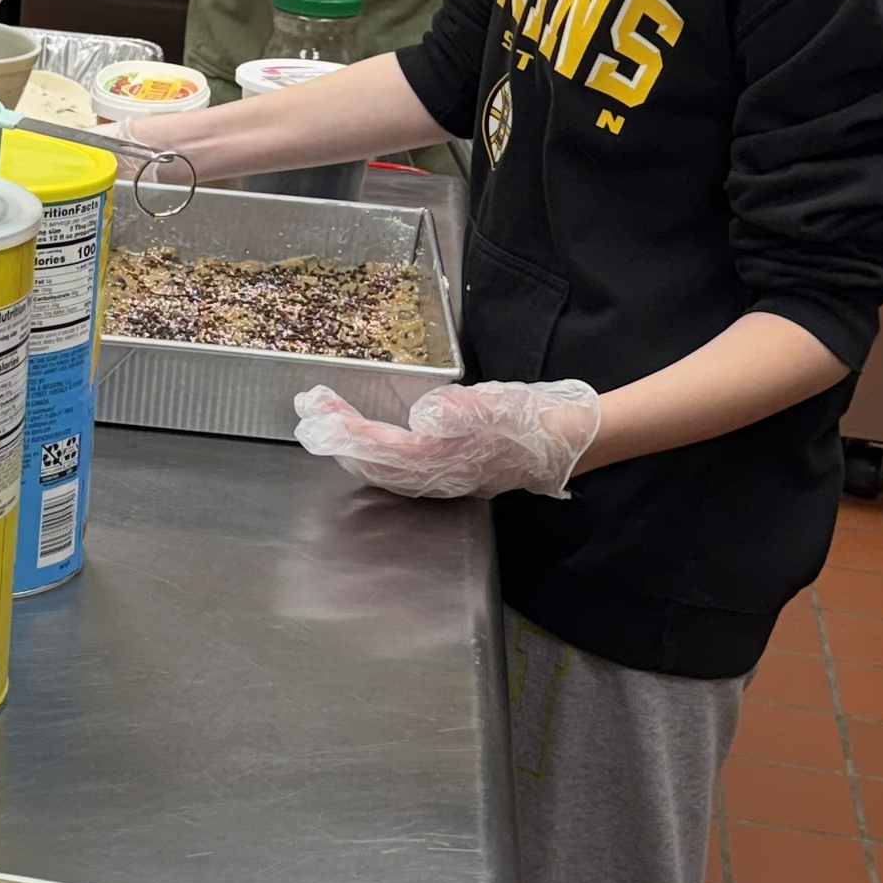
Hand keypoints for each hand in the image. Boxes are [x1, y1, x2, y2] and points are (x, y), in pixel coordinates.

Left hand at [293, 376, 601, 501]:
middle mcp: (443, 475)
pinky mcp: (454, 469)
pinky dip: (374, 454)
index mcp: (451, 459)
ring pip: (386, 470)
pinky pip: (402, 469)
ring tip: (322, 422)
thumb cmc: (542, 420)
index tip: (318, 412)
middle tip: (305, 412)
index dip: (348, 432)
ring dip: (351, 447)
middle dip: (337, 439)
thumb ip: (469, 411)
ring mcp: (447, 476)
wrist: (577, 440)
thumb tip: (428, 417)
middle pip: (377, 463)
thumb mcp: (508, 406)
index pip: (386, 449)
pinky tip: (363, 443)